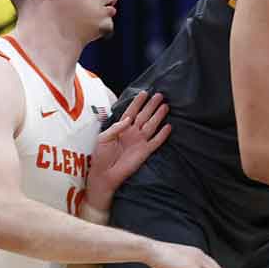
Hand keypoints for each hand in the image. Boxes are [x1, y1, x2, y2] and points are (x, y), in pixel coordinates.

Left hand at [86, 92, 171, 209]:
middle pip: (144, 116)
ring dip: (158, 116)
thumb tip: (129, 119)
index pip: (131, 111)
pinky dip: (162, 135)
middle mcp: (132, 133)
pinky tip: (168, 127)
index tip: (144, 93)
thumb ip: (115, 127)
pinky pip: (156, 142)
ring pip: (151, 125)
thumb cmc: (100, 156)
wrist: (104, 174)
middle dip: (151, 106)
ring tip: (165, 106)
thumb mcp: (103, 138)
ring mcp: (139, 142)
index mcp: (121, 128)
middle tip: (159, 95)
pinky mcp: (145, 152)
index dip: (138, 102)